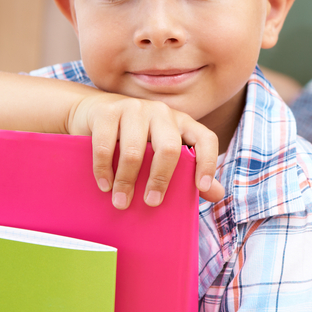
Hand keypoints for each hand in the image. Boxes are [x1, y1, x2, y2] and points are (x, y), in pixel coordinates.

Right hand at [69, 93, 224, 209]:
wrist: (94, 112)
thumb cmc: (136, 138)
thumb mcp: (162, 151)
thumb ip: (189, 171)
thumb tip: (217, 195)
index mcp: (182, 123)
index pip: (205, 139)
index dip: (208, 162)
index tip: (202, 187)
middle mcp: (162, 113)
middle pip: (168, 148)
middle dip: (160, 180)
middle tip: (151, 203)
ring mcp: (135, 108)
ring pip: (134, 150)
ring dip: (126, 181)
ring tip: (121, 202)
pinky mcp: (108, 112)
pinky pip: (106, 145)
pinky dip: (103, 170)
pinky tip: (105, 185)